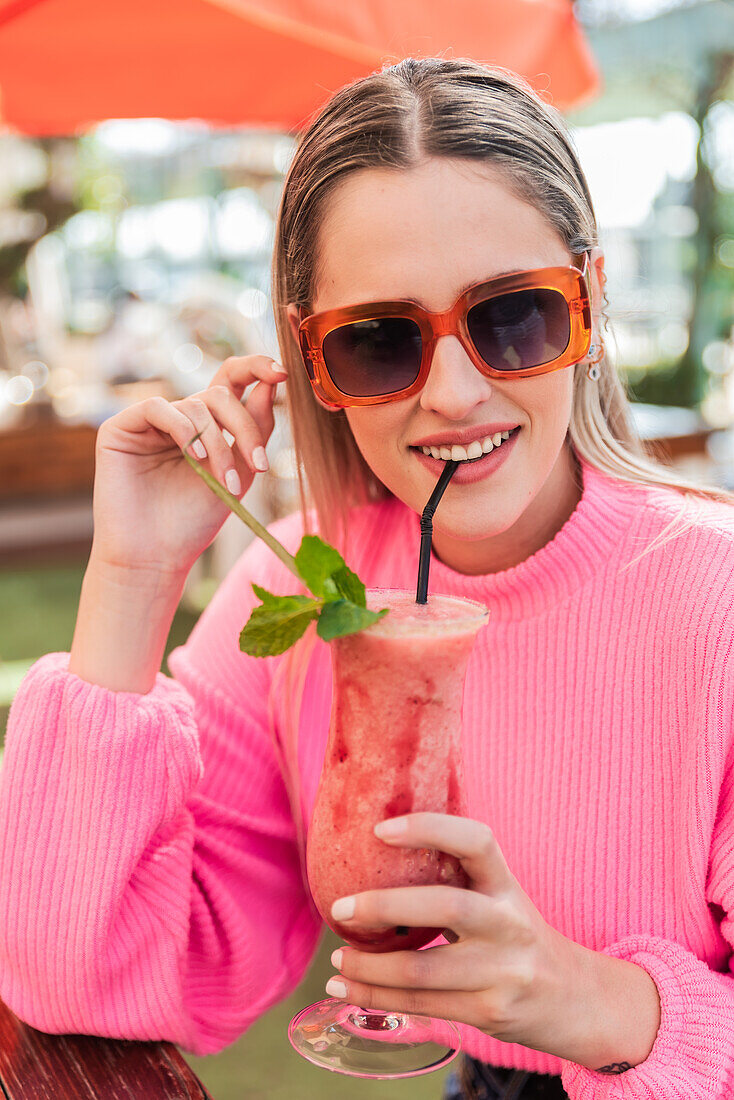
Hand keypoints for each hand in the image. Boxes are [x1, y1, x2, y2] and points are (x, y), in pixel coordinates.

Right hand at [91, 355, 286, 578]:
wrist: (156, 557)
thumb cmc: (194, 522)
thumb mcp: (239, 472)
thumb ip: (255, 428)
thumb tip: (271, 383)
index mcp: (206, 426)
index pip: (231, 382)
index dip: (255, 368)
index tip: (282, 375)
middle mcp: (177, 418)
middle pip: (219, 394)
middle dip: (244, 427)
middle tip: (258, 465)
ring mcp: (148, 422)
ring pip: (195, 405)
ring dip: (217, 443)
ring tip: (223, 482)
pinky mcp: (120, 428)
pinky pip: (158, 407)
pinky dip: (182, 429)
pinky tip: (193, 457)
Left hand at [324, 812, 595, 1059]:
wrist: (574, 999)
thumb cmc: (515, 936)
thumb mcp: (498, 898)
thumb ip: (454, 880)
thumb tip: (371, 857)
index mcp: (507, 885)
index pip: (477, 841)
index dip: (430, 828)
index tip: (381, 830)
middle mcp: (509, 924)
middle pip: (445, 907)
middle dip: (384, 907)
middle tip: (340, 908)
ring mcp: (502, 972)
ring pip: (423, 969)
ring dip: (368, 968)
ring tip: (337, 963)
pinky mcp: (489, 1012)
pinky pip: (423, 1004)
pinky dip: (377, 999)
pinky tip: (347, 991)